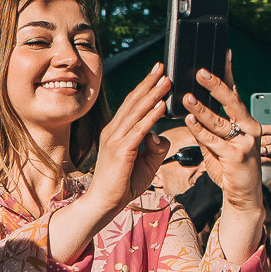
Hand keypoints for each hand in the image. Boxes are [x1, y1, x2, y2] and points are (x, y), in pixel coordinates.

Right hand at [81, 65, 172, 212]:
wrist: (104, 203)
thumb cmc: (122, 184)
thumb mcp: (146, 164)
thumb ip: (155, 148)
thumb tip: (162, 135)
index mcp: (116, 132)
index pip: (132, 105)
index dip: (145, 88)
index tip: (158, 74)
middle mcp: (113, 131)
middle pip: (134, 102)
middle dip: (149, 84)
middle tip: (163, 67)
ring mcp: (115, 140)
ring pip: (137, 112)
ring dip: (153, 95)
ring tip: (166, 81)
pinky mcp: (121, 151)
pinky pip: (139, 130)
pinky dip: (151, 116)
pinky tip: (161, 106)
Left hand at [183, 57, 264, 210]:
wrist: (243, 194)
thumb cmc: (229, 167)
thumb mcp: (220, 143)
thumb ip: (209, 127)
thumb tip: (192, 106)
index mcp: (246, 121)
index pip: (235, 93)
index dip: (228, 74)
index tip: (223, 54)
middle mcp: (249, 128)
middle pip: (232, 102)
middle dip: (216, 86)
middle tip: (201, 72)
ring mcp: (245, 142)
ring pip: (219, 122)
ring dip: (201, 109)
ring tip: (186, 98)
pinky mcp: (237, 156)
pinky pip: (213, 140)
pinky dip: (200, 130)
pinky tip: (189, 120)